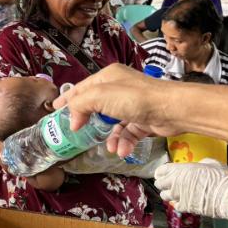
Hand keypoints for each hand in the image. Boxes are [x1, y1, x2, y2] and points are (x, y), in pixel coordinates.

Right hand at [52, 64, 182, 156]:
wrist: (172, 109)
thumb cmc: (134, 98)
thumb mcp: (100, 96)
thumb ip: (80, 104)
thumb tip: (74, 120)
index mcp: (108, 77)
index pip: (82, 88)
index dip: (68, 99)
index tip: (55, 109)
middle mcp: (119, 88)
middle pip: (96, 106)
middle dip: (87, 121)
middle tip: (76, 132)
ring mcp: (132, 105)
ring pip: (112, 123)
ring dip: (109, 137)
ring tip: (109, 147)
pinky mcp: (143, 120)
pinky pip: (127, 133)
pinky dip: (124, 142)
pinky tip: (123, 150)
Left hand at [154, 159, 227, 222]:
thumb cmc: (221, 177)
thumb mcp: (210, 163)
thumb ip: (200, 164)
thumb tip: (199, 165)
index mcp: (179, 169)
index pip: (160, 170)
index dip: (161, 172)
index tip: (163, 174)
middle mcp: (175, 182)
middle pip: (159, 183)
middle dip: (162, 183)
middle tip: (168, 184)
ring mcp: (178, 195)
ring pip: (164, 196)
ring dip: (168, 194)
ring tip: (175, 193)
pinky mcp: (184, 207)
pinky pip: (174, 205)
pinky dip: (177, 203)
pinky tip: (182, 201)